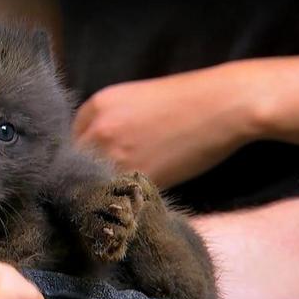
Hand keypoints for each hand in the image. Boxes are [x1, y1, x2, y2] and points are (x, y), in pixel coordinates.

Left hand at [72, 63, 257, 188]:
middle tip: (106, 184)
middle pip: (75, 163)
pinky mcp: (135, 178)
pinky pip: (119, 194)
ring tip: (124, 192)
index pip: (72, 138)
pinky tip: (141, 194)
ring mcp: (114, 155)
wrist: (226, 104)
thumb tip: (93, 153)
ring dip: (105, 189)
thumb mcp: (136, 100)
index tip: (95, 164)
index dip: (84, 154)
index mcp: (97, 104)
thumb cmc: (189, 100)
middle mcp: (98, 129)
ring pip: (94, 182)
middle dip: (87, 174)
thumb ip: (108, 123)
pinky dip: (127, 198)